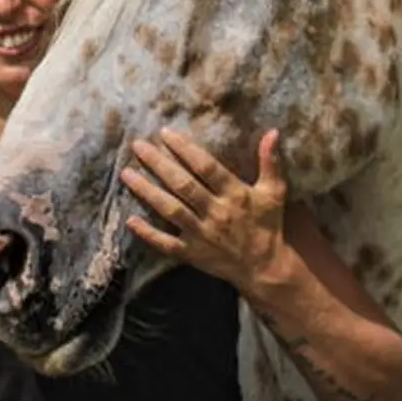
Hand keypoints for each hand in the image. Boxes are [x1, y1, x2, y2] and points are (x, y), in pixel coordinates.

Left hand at [120, 127, 291, 291]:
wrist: (265, 268)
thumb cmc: (267, 225)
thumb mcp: (274, 192)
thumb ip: (270, 161)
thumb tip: (273, 132)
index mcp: (234, 194)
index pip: (206, 167)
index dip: (185, 149)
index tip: (165, 133)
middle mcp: (216, 212)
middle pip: (182, 185)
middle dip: (158, 164)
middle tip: (137, 145)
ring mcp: (201, 234)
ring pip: (170, 209)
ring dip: (147, 192)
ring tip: (126, 174)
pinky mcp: (192, 254)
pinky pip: (166, 243)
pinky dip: (148, 233)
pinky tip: (130, 220)